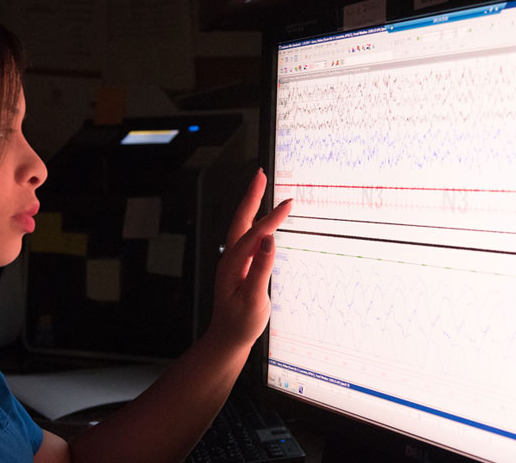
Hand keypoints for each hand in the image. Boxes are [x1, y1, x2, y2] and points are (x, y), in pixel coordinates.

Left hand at [208, 169, 291, 347]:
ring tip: (261, 187)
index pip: (255, 234)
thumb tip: (269, 240)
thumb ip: (261, 268)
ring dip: (252, 206)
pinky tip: (264, 221)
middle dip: (251, 196)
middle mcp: (230, 258)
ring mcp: (234, 262)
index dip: (272, 218)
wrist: (227, 341)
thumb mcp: (253, 299)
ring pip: (243, 227)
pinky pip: (248, 238)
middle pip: (241, 220)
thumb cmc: (240, 324)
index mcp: (233, 264)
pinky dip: (256, 222)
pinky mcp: (240, 267)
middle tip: (260, 175)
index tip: (288, 203)